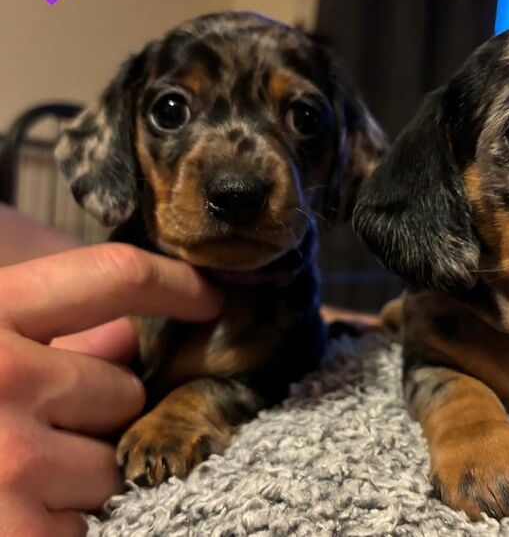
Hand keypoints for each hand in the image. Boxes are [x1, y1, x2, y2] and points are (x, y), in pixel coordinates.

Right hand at [0, 244, 221, 536]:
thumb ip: (44, 330)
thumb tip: (128, 335)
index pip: (113, 274)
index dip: (176, 282)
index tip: (211, 297)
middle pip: (123, 387)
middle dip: (94, 412)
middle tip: (30, 426)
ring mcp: (6, 460)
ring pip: (113, 463)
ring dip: (80, 475)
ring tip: (9, 479)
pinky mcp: (11, 533)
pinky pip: (88, 526)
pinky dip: (61, 527)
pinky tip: (14, 513)